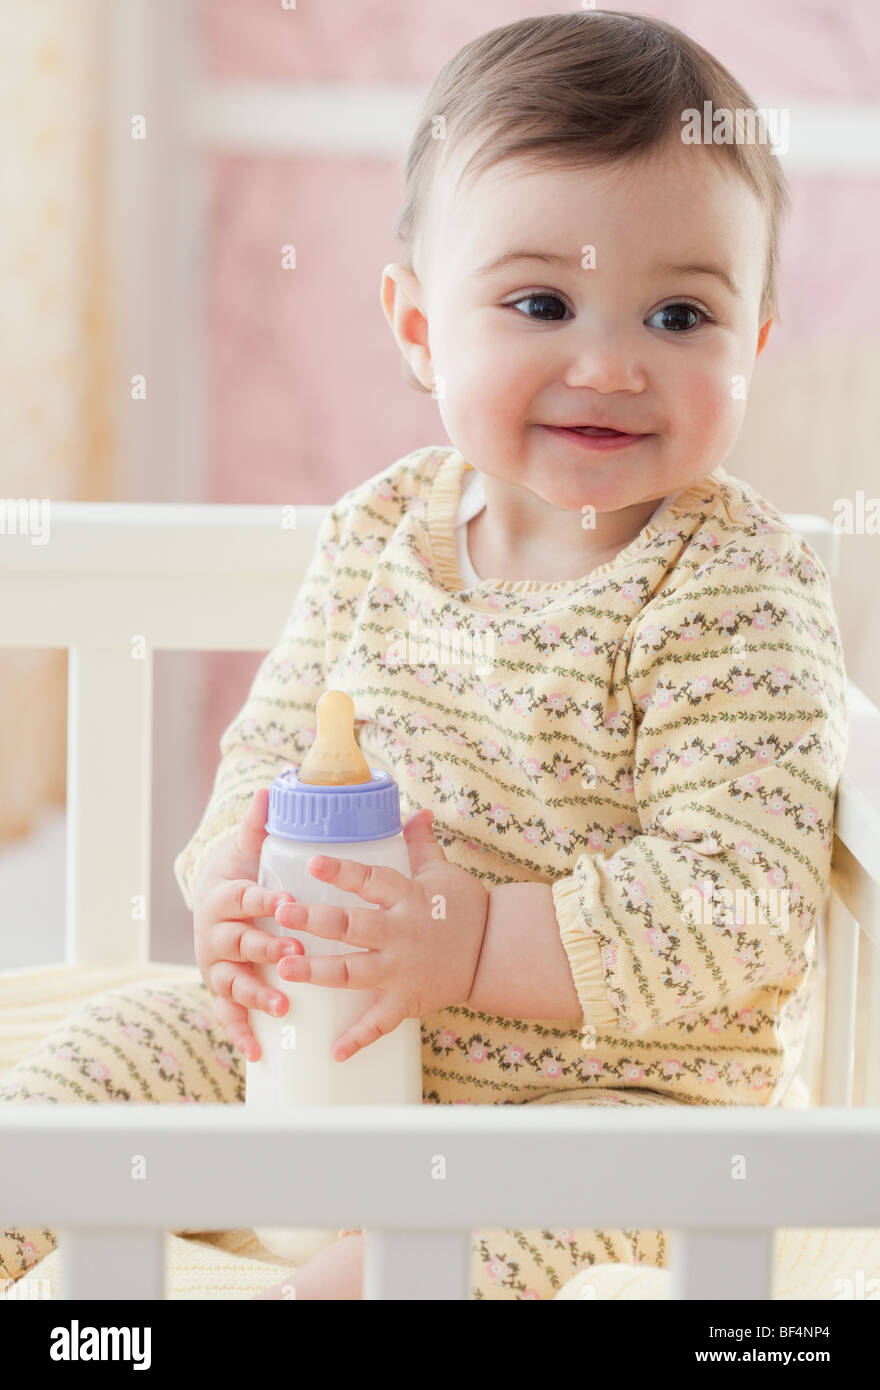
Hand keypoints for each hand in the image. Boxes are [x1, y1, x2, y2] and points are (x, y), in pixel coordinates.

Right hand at [192, 788, 303, 1061]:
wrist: (214, 901)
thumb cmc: (244, 874)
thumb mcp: (249, 850)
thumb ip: (259, 825)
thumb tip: (271, 788)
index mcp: (227, 896)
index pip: (244, 897)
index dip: (263, 901)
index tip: (286, 903)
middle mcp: (217, 933)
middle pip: (238, 942)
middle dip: (264, 949)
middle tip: (292, 953)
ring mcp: (218, 965)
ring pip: (233, 982)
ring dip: (255, 995)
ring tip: (280, 1007)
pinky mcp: (222, 989)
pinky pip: (229, 1014)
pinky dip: (240, 1033)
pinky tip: (258, 1054)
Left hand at [274, 809, 488, 1060]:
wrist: (498, 953)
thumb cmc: (468, 908)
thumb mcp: (443, 872)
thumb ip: (421, 844)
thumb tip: (415, 812)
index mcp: (407, 898)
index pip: (369, 881)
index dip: (341, 872)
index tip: (311, 862)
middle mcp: (400, 934)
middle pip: (351, 927)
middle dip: (314, 921)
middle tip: (281, 914)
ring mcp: (402, 970)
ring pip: (353, 972)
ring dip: (318, 972)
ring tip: (285, 969)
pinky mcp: (408, 1000)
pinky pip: (380, 1023)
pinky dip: (357, 1039)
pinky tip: (332, 1051)